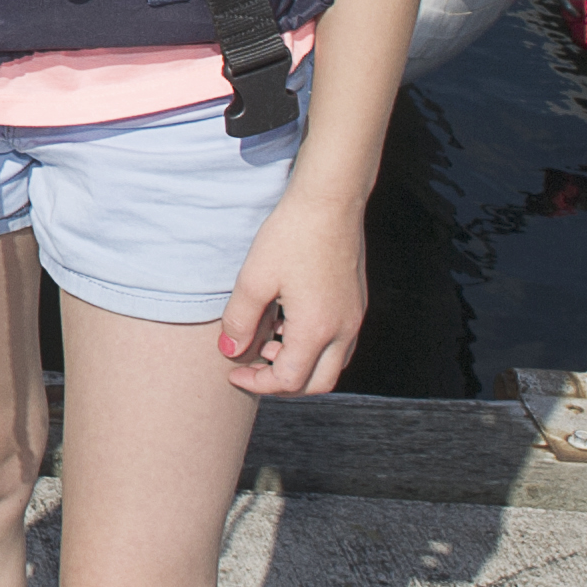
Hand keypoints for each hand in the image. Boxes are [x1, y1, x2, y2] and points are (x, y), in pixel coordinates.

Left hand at [217, 189, 367, 395]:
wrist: (330, 202)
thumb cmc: (291, 236)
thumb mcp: (254, 278)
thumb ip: (240, 320)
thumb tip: (230, 351)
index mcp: (317, 329)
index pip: (289, 380)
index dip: (258, 383)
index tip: (233, 372)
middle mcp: (344, 330)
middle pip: (317, 382)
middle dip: (282, 383)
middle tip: (252, 366)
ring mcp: (354, 317)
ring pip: (331, 364)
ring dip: (300, 365)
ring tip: (267, 340)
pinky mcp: (355, 304)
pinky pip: (339, 343)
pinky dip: (313, 347)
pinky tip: (286, 322)